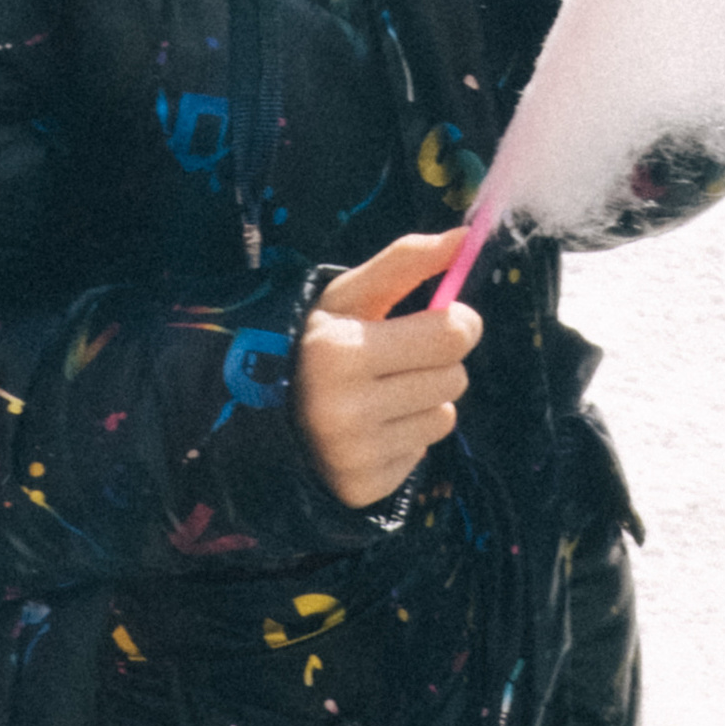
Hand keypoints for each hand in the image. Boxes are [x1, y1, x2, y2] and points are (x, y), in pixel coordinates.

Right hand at [294, 232, 479, 510]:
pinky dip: (407, 437)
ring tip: (381, 393)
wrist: (258, 413)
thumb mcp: (348, 296)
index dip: (458, 322)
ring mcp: (355, 456)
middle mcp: (348, 409)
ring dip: (425, 400)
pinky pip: (423, 452)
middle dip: (437, 362)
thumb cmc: (315, 342)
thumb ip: (405, 261)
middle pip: (455, 378)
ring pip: (445, 416)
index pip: (451, 335)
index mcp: (342, 351)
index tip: (441, 317)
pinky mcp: (364, 488)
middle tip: (399, 358)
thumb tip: (466, 237)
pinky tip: (371, 428)